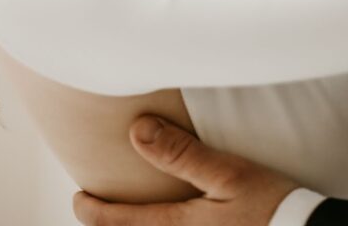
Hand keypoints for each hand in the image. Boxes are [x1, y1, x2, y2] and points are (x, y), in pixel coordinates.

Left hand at [73, 115, 298, 225]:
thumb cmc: (269, 204)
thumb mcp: (228, 173)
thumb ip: (181, 154)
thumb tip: (136, 131)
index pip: (124, 223)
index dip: (95, 212)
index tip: (77, 198)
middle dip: (112, 225)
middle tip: (95, 207)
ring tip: (129, 215)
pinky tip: (173, 219)